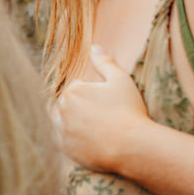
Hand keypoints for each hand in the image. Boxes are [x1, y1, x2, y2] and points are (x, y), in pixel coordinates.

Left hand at [55, 45, 153, 173]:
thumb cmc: (129, 111)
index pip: (77, 90)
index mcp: (72, 91)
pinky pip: (64, 140)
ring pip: (62, 122)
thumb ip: (105, 63)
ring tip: (96, 128)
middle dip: (80, 108)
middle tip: (102, 117)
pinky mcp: (64, 147)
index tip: (106, 104)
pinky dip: (73, 138)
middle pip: (67, 105)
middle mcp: (61, 109)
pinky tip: (90, 140)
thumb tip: (94, 47)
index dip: (92, 96)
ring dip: (74, 123)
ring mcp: (61, 129)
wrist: (132, 145)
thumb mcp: (121, 81)